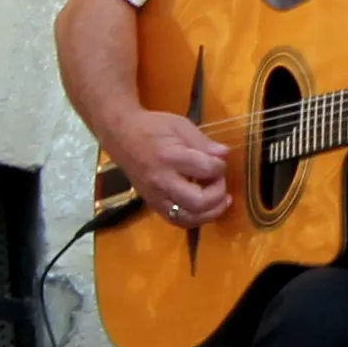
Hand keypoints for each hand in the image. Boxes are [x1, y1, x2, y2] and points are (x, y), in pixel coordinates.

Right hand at [111, 109, 230, 227]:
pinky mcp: (152, 205)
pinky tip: (206, 209)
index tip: (221, 160)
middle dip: (217, 193)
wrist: (122, 137)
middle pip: (197, 202)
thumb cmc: (154, 127)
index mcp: (171, 157)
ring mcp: (155, 197)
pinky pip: (176, 220)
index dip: (220, 167)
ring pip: (187, 218)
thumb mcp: (181, 126)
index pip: (206, 170)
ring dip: (210, 212)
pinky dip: (194, 218)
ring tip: (222, 200)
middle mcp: (162, 182)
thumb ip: (204, 143)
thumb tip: (225, 155)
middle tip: (220, 180)